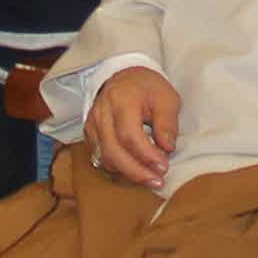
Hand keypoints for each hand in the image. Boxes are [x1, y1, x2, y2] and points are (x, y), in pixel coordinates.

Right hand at [83, 66, 180, 188]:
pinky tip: (134, 169)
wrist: (125, 76)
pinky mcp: (89, 133)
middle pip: (113, 151)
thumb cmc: (148, 87)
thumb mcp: (166, 98)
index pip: (129, 135)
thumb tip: (167, 148)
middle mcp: (102, 113)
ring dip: (127, 172)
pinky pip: (99, 157)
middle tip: (157, 181)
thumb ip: (167, 123)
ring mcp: (92, 123)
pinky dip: (117, 167)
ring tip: (149, 177)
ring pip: (104, 157)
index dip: (146, 155)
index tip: (163, 167)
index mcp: (121, 100)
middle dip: (136, 171)